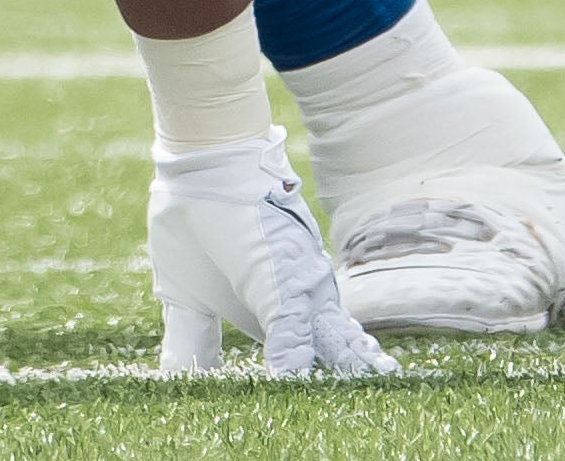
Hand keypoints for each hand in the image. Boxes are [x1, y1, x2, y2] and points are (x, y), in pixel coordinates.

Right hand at [148, 131, 395, 376]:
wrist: (203, 165)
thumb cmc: (195, 222)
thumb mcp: (185, 300)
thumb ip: (192, 342)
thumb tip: (179, 383)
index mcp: (276, 303)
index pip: (301, 353)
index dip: (311, 377)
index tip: (331, 399)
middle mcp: (298, 293)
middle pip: (333, 344)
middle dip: (353, 370)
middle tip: (385, 386)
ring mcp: (299, 285)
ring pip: (332, 339)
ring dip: (347, 368)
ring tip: (374, 387)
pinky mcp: (286, 277)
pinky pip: (294, 330)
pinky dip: (294, 363)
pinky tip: (295, 384)